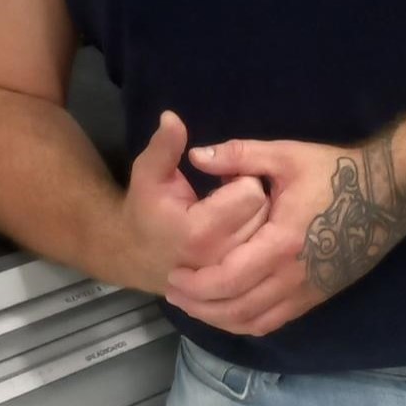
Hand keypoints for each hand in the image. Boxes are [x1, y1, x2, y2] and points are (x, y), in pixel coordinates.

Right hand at [121, 111, 270, 295]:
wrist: (137, 257)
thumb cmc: (146, 210)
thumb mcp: (148, 173)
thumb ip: (164, 147)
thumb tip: (172, 118)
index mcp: (199, 230)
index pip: (250, 192)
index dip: (240, 178)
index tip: (224, 179)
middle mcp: (219, 258)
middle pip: (263, 212)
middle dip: (252, 197)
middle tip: (228, 196)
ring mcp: (230, 278)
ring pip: (268, 235)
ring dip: (258, 220)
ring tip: (233, 216)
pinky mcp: (237, 287)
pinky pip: (265, 256)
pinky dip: (260, 242)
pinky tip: (239, 236)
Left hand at [166, 138, 402, 335]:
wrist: (389, 194)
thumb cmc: (335, 172)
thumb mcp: (286, 156)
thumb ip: (239, 155)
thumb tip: (196, 154)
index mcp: (283, 241)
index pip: (228, 277)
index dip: (196, 284)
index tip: (173, 276)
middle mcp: (295, 274)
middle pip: (237, 306)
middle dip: (200, 306)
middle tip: (174, 294)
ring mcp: (309, 290)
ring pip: (255, 320)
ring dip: (220, 318)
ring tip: (194, 306)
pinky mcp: (318, 296)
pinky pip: (275, 321)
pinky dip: (247, 322)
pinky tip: (229, 312)